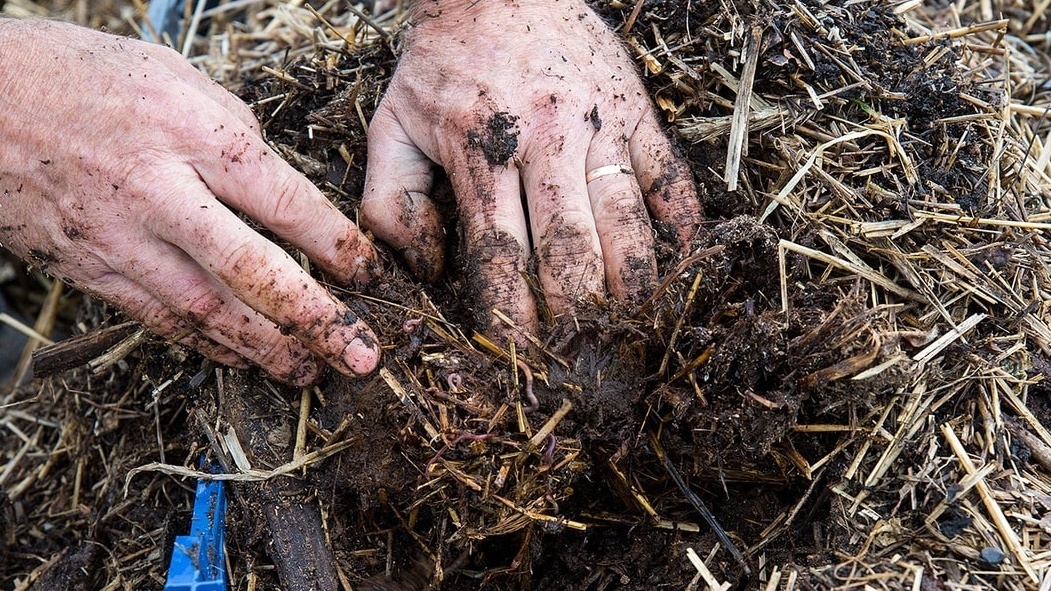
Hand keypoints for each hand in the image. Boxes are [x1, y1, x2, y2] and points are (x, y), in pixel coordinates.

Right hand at [0, 19, 379, 384]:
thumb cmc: (75, 73)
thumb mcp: (170, 74)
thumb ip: (233, 129)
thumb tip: (279, 180)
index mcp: (193, 131)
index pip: (287, 202)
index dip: (340, 247)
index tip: (374, 275)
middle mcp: (162, 190)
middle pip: (255, 271)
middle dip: (317, 320)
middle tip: (361, 356)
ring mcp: (121, 237)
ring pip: (207, 311)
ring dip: (266, 349)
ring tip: (311, 371)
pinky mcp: (89, 267)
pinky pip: (159, 317)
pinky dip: (207, 343)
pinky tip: (243, 359)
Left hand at [361, 0, 700, 337]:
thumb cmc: (443, 61)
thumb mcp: (392, 123)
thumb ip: (391, 199)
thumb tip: (424, 269)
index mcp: (483, 152)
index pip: (501, 255)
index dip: (514, 318)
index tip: (522, 362)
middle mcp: (548, 143)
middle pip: (571, 251)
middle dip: (578, 320)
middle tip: (584, 368)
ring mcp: (601, 126)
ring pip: (627, 224)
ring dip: (632, 290)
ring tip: (631, 338)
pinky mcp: (638, 111)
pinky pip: (671, 177)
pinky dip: (683, 227)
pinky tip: (683, 271)